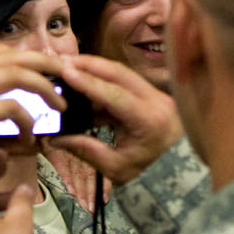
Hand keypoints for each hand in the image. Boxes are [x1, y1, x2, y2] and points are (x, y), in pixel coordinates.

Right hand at [0, 46, 61, 194]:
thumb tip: (15, 116)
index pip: (1, 53)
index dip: (30, 58)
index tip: (51, 71)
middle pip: (14, 56)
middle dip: (46, 63)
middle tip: (69, 76)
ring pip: (15, 73)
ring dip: (43, 87)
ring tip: (60, 104)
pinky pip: (9, 106)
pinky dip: (26, 118)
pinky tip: (30, 134)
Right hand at [44, 54, 181, 183]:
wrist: (177, 170)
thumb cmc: (149, 172)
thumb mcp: (116, 168)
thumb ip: (86, 150)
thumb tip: (56, 139)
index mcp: (150, 121)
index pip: (115, 94)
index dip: (89, 82)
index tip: (66, 71)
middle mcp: (156, 100)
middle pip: (119, 72)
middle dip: (89, 64)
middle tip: (63, 60)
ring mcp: (155, 94)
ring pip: (121, 73)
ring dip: (94, 69)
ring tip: (69, 68)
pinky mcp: (150, 93)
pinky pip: (123, 81)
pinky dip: (102, 81)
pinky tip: (83, 86)